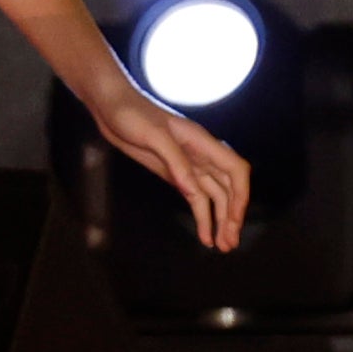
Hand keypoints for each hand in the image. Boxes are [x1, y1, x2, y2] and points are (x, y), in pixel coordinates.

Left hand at [92, 90, 250, 250]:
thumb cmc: (132, 114)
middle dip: (231, 215)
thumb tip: (193, 192)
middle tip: (230, 244)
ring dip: (219, 220)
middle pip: (228, 188)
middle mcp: (201, 155)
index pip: (235, 169)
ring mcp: (188, 165)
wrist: (111, 106)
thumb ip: (176, 162)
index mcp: (201, 142)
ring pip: (214, 196)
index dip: (241, 195)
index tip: (235, 219)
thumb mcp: (153, 136)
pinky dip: (202, 216)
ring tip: (221, 246)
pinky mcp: (174, 173)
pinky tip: (204, 234)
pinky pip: (195, 197)